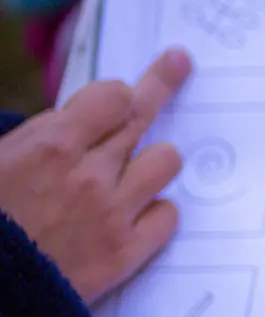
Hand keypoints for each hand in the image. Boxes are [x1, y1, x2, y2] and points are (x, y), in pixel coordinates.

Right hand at [0, 49, 191, 302]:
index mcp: (49, 146)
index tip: (115, 98)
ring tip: (130, 172)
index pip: (112, 96)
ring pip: (166, 161)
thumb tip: (63, 122)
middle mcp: (90, 173)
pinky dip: (155, 213)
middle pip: (143, 116)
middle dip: (161, 84)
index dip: (111, 96)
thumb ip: (34, 138)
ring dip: (151, 161)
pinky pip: (169, 215)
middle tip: (177, 63)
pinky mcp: (126, 253)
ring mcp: (113, 212)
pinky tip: (134, 216)